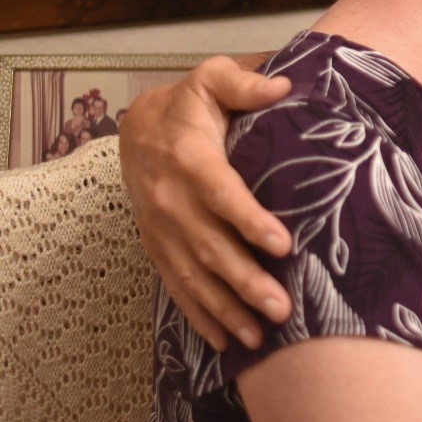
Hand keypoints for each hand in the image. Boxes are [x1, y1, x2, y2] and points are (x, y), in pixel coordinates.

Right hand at [120, 56, 293, 350]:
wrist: (137, 129)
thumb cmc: (189, 105)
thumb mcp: (212, 79)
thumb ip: (244, 82)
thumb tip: (282, 85)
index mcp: (191, 159)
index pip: (222, 194)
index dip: (250, 221)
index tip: (283, 245)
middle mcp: (172, 201)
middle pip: (210, 247)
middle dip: (245, 281)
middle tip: (281, 308)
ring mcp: (163, 230)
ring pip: (195, 276)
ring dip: (227, 309)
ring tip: (260, 337)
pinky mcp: (159, 249)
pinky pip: (178, 288)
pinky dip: (201, 317)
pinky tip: (227, 341)